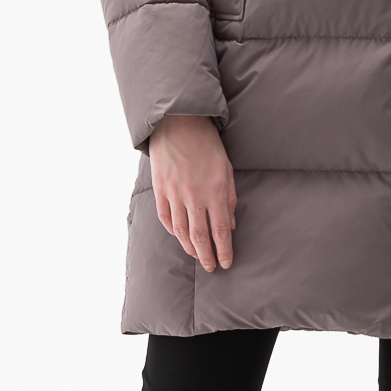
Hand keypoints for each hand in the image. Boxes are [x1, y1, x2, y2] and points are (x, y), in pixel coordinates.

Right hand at [149, 114, 236, 270]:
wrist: (179, 122)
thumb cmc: (207, 144)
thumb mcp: (227, 168)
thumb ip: (229, 198)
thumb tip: (230, 225)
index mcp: (215, 190)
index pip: (220, 230)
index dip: (224, 250)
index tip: (227, 263)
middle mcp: (194, 196)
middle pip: (200, 236)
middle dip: (206, 256)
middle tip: (211, 268)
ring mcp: (174, 194)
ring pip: (180, 231)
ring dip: (189, 248)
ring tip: (197, 256)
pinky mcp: (160, 189)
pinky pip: (165, 218)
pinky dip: (172, 232)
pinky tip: (179, 237)